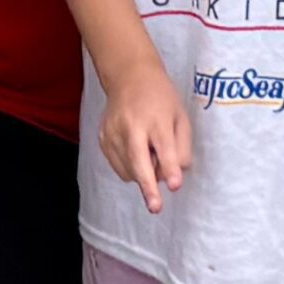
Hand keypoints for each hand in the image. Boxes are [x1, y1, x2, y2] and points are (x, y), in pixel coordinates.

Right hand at [98, 59, 191, 213]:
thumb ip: (181, 146)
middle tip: (155, 207)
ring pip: (129, 168)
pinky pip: (118, 166)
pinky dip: (130, 169)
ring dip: (142, 174)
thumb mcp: (180, 116)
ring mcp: (113, 132)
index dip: (170, 167)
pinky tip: (137, 152)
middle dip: (148, 186)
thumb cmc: (161, 99)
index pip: (164, 146)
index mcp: (156, 118)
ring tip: (151, 155)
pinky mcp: (103, 138)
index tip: (175, 185)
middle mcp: (132, 125)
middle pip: (139, 160)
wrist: (129, 77)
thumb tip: (174, 176)